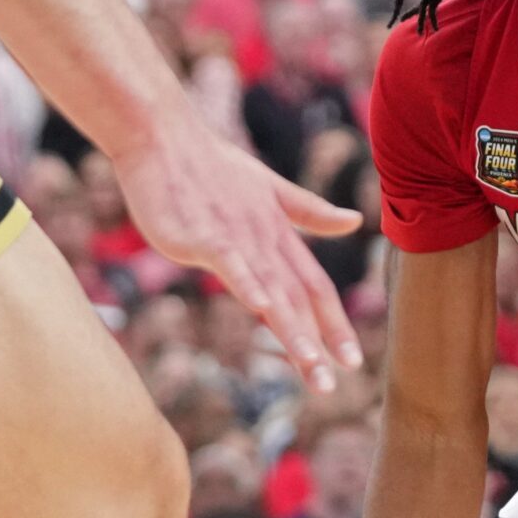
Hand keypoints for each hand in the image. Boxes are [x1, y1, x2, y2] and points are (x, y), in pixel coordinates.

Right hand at [114, 117, 363, 390]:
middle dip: (316, 342)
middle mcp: (264, 239)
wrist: (163, 135)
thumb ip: (310, 211)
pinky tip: (260, 307)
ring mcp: (235, 237)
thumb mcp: (269, 187)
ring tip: (309, 364)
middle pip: (297, 297)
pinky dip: (246, 282)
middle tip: (333, 382)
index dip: (334, 323)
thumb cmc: (211, 164)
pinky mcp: (202, 234)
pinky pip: (229, 262)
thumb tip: (354, 221)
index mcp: (279, 234)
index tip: (351, 362)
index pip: (314, 286)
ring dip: (290, 328)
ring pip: (270, 288)